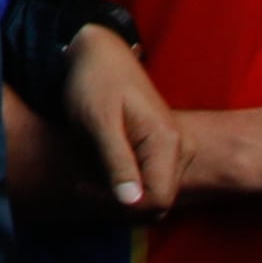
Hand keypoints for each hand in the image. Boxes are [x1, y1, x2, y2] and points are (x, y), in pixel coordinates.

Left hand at [62, 24, 184, 212]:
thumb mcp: (98, 123)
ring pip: (153, 198)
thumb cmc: (93, 83)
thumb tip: (132, 202)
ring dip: (119, 200)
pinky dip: (123, 188)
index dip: (120, 207)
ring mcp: (175, 151)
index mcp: (167, 142)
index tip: (83, 188)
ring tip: (86, 179)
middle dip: (118, 206)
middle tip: (81, 186)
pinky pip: (149, 185)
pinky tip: (97, 174)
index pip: (157, 201)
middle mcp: (180, 149)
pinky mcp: (163, 151)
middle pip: (157, 204)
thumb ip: (117, 161)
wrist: (98, 55)